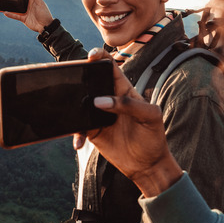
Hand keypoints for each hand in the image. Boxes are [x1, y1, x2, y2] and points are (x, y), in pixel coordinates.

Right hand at [3, 0, 53, 32]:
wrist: (46, 26)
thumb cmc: (45, 14)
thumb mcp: (40, 2)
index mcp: (33, 0)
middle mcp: (28, 5)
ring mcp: (25, 11)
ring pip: (16, 7)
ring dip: (11, 5)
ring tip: (4, 1)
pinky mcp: (23, 18)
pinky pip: (15, 16)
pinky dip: (10, 14)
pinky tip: (5, 12)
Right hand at [74, 49, 183, 196]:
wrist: (148, 165)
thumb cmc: (153, 138)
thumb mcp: (150, 117)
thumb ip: (130, 105)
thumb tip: (100, 101)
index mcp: (124, 90)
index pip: (110, 67)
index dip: (101, 56)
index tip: (92, 56)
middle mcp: (109, 99)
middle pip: (90, 80)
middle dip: (79, 76)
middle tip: (71, 80)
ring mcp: (99, 114)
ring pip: (80, 102)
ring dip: (72, 105)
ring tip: (70, 113)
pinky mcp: (92, 130)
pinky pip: (78, 126)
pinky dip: (75, 132)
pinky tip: (78, 144)